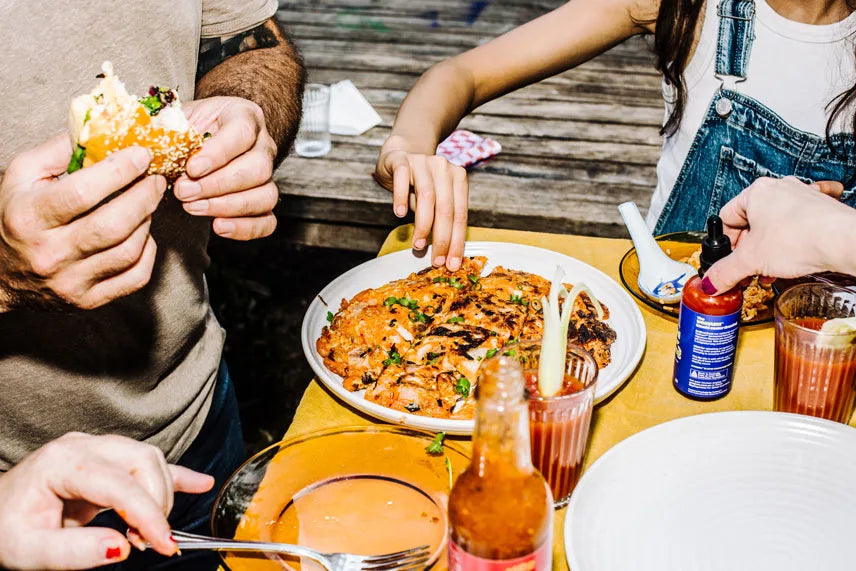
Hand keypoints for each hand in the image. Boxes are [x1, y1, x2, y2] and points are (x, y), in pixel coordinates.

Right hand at [0, 135, 164, 310]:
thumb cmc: (15, 216)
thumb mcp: (22, 176)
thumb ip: (59, 150)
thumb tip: (101, 128)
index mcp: (29, 217)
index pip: (83, 193)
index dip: (119, 171)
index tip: (141, 155)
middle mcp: (49, 253)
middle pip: (113, 225)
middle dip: (144, 197)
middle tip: (156, 180)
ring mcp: (70, 282)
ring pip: (128, 251)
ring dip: (147, 222)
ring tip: (146, 204)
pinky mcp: (88, 301)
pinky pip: (135, 277)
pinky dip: (148, 252)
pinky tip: (143, 234)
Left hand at [0, 432, 213, 569]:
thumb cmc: (4, 529)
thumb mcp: (27, 551)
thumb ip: (73, 552)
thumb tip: (121, 548)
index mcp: (62, 463)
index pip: (121, 483)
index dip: (148, 514)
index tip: (163, 543)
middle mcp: (82, 447)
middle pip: (142, 462)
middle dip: (158, 503)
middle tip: (153, 543)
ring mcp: (96, 449)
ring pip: (149, 460)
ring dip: (161, 495)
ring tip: (147, 533)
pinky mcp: (106, 459)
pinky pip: (148, 463)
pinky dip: (176, 475)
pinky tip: (200, 483)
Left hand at [174, 97, 278, 240]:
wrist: (206, 136)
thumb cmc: (192, 127)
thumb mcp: (179, 116)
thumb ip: (167, 126)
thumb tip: (144, 142)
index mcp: (244, 116)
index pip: (242, 133)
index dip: (219, 153)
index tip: (191, 168)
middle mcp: (263, 145)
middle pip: (257, 169)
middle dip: (218, 185)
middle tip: (184, 192)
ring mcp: (268, 176)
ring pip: (265, 196)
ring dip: (228, 207)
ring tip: (195, 208)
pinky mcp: (264, 201)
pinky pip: (268, 221)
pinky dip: (245, 228)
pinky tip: (218, 226)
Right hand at [375, 135, 467, 270]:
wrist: (398, 156)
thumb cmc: (418, 185)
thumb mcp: (434, 201)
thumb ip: (439, 220)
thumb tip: (444, 253)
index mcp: (458, 178)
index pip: (460, 214)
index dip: (457, 241)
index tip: (452, 264)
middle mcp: (443, 168)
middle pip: (446, 208)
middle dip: (442, 238)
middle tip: (436, 260)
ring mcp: (423, 161)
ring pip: (427, 196)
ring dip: (423, 224)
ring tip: (418, 244)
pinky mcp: (402, 160)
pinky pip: (403, 178)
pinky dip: (402, 197)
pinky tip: (399, 214)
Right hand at [703, 177, 853, 292]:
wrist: (844, 241)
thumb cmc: (800, 238)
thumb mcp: (751, 260)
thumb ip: (725, 272)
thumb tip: (711, 282)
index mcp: (756, 192)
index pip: (727, 218)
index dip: (727, 244)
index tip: (730, 261)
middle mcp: (779, 188)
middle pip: (752, 222)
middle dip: (750, 251)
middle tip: (750, 269)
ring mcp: (803, 196)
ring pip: (776, 224)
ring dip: (770, 249)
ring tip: (773, 269)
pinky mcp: (823, 207)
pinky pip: (800, 223)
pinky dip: (794, 240)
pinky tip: (796, 255)